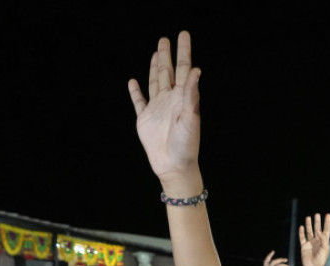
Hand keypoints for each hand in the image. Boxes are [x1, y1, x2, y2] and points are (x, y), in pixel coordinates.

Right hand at [128, 32, 201, 187]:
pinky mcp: (144, 120)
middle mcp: (170, 101)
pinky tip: (133, 82)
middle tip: (165, 39)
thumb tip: (196, 70)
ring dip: (153, 67)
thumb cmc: (186, 146)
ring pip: (154, 82)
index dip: (183, 51)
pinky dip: (135, 92)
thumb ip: (191, 94)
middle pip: (167, 72)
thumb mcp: (191, 118)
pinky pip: (139, 102)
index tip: (183, 35)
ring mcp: (157, 109)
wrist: (174, 167)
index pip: (184, 69)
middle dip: (167, 55)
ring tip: (155, 53)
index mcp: (182, 98)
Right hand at [299, 213, 329, 265]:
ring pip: (309, 231)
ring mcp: (310, 243)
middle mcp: (317, 241)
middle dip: (317, 222)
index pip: (326, 230)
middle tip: (317, 214)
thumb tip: (318, 230)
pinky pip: (302, 238)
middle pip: (317, 229)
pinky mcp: (304, 246)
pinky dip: (301, 232)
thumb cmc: (321, 259)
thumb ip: (323, 238)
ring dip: (309, 225)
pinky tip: (301, 227)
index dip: (327, 222)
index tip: (328, 215)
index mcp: (324, 241)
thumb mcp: (325, 248)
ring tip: (308, 217)